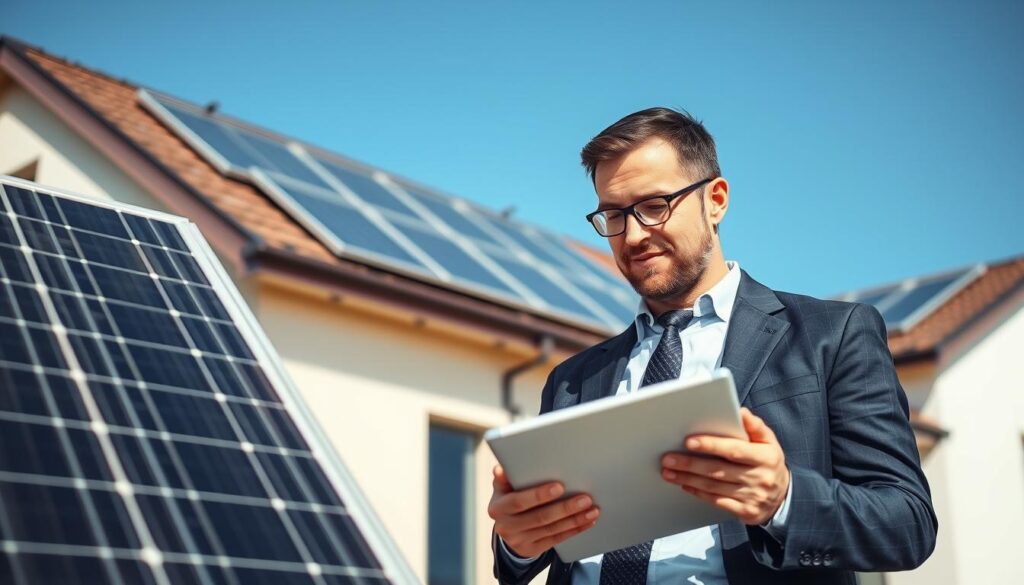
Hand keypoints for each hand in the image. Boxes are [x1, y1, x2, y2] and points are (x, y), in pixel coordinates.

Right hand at [487, 465, 599, 557]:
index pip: (519, 501)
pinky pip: (556, 539)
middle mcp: (506, 526)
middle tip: (585, 498)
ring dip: (575, 519)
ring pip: (552, 529)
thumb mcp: (503, 487)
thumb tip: (500, 470)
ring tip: (592, 509)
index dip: (539, 495)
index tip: (559, 486)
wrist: (507, 526)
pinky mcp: (531, 550)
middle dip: (565, 508)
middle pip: (540, 517)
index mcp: (498, 507)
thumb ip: (505, 478)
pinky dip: (574, 530)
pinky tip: (587, 521)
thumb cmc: (509, 498)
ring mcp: (519, 541)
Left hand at [660, 407, 789, 525]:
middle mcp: (759, 478)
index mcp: (765, 457)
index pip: (734, 450)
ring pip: (714, 487)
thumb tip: (741, 412)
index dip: (711, 445)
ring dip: (688, 478)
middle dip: (690, 463)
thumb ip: (755, 426)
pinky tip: (684, 485)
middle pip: (718, 470)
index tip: (688, 441)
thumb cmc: (768, 463)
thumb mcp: (769, 442)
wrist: (784, 498)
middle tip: (667, 458)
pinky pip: (717, 501)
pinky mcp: (745, 512)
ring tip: (668, 471)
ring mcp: (752, 497)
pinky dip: (698, 493)